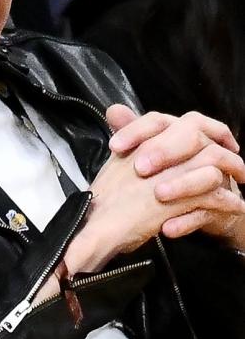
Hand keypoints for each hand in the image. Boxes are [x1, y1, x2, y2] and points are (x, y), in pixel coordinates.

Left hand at [67, 106, 244, 271]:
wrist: (202, 211)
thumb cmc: (170, 178)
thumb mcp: (146, 157)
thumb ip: (133, 133)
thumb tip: (114, 110)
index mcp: (178, 135)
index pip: (160, 121)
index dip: (137, 130)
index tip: (115, 146)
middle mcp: (202, 148)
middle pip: (192, 135)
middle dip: (165, 149)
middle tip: (140, 168)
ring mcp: (216, 175)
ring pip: (208, 171)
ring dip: (182, 183)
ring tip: (158, 195)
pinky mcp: (223, 204)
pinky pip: (211, 210)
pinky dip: (189, 220)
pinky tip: (168, 228)